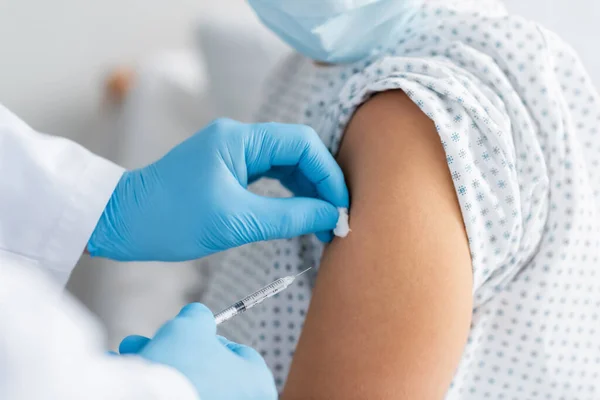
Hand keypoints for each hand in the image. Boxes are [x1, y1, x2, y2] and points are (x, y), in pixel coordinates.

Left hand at [88, 118, 348, 260]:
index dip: (328, 173)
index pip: (302, 144)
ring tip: (322, 221)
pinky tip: (299, 212)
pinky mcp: (227, 168)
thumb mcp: (236, 221)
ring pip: (285, 164)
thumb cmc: (171, 219)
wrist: (123, 222)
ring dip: (306, 190)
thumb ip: (290, 216)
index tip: (341, 206)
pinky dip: (287, 193)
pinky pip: (269, 174)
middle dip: (321, 183)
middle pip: (297, 151)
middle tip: (336, 218)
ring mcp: (233, 152)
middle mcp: (239, 138)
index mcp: (240, 139)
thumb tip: (331, 216)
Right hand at [119, 303, 276, 399]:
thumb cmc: (183, 364)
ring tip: (134, 350)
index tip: (196, 333)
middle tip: (157, 338)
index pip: (242, 353)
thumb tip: (196, 315)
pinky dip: (161, 384)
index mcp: (257, 382)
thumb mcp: (192, 324)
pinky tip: (139, 374)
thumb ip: (199, 315)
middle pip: (209, 368)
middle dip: (177, 349)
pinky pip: (177, 395)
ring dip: (162, 361)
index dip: (214, 337)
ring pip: (190, 382)